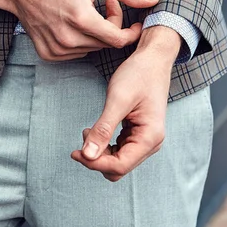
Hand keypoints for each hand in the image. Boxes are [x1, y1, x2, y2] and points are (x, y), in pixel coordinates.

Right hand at [0, 0, 158, 60]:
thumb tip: (152, 1)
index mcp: (81, 19)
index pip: (118, 39)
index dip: (131, 32)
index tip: (135, 23)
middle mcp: (68, 38)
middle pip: (105, 44)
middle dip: (112, 27)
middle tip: (106, 6)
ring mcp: (56, 48)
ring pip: (91, 50)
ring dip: (96, 34)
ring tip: (87, 13)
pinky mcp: (48, 54)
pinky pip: (75, 54)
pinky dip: (80, 42)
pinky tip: (72, 24)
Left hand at [70, 26, 180, 180]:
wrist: (152, 59)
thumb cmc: (138, 75)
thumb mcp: (117, 100)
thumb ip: (103, 129)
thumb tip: (87, 155)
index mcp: (150, 137)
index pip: (119, 165)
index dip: (94, 163)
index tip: (75, 152)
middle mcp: (151, 143)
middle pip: (118, 168)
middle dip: (97, 159)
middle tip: (80, 140)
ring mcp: (146, 139)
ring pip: (118, 161)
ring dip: (100, 152)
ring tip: (88, 131)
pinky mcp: (138, 134)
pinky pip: (119, 149)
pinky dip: (105, 144)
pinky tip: (95, 130)